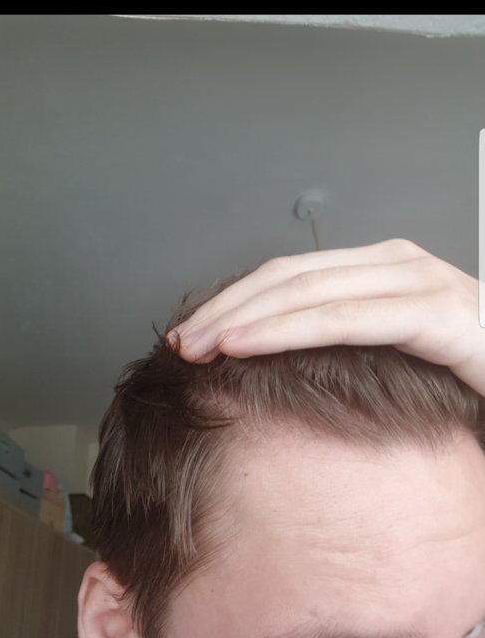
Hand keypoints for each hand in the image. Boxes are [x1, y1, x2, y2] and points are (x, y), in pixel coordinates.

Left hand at [167, 238, 484, 397]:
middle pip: (289, 276)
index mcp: (382, 267)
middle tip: (182, 342)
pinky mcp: (434, 312)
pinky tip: (244, 345)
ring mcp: (417, 280)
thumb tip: (279, 360)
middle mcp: (397, 262)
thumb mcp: (396, 354)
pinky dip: (286, 331)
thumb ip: (349, 342)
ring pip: (307, 291)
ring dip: (242, 319)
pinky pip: (344, 319)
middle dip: (226, 309)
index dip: (235, 299)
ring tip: (197, 346)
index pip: (291, 273)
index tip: (192, 331)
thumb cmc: (466, 375)